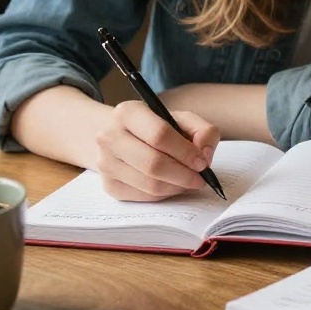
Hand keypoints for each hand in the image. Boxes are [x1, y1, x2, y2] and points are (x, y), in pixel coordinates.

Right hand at [93, 100, 220, 201]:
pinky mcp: (108, 186)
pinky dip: (165, 194)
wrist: (121, 137)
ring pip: (149, 184)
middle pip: (153, 164)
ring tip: (190, 181)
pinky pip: (143, 197)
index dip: (185, 152)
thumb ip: (203, 131)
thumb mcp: (182, 119)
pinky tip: (173, 185)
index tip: (202, 162)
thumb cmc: (156, 127)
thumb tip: (205, 155)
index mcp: (128, 112)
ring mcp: (105, 163)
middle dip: (183, 175)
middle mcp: (110, 137)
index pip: (159, 135)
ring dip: (177, 187)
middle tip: (200, 178)